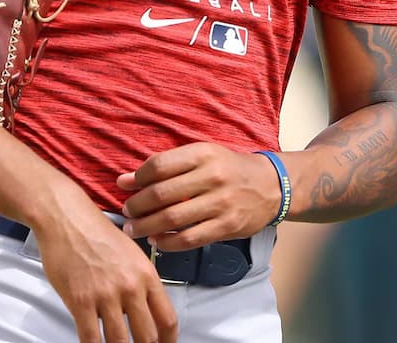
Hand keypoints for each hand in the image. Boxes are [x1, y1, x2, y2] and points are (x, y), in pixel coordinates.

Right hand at [31, 197, 177, 342]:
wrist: (68, 219)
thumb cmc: (97, 233)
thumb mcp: (132, 254)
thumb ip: (141, 282)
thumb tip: (145, 310)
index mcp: (147, 275)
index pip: (167, 319)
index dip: (168, 341)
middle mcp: (131, 287)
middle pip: (147, 336)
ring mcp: (106, 295)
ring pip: (120, 342)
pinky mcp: (81, 301)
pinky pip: (91, 338)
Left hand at [119, 142, 281, 250]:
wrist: (272, 185)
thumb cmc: (229, 169)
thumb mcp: (204, 156)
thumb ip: (167, 166)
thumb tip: (124, 180)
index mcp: (204, 153)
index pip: (160, 165)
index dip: (137, 178)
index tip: (126, 186)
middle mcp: (212, 176)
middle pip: (161, 194)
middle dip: (137, 205)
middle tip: (127, 211)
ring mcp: (221, 203)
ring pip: (172, 219)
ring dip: (146, 226)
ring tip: (134, 229)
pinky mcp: (227, 226)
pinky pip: (189, 239)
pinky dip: (167, 242)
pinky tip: (157, 240)